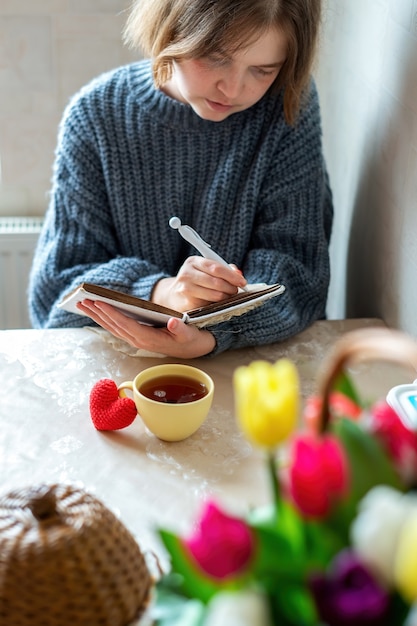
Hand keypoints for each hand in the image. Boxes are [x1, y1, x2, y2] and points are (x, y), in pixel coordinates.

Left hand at [77, 300, 215, 357]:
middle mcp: (138, 340)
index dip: (112, 314)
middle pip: (113, 326)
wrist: (192, 348)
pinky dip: (104, 318)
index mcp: (149, 339)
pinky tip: (96, 310)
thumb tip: (174, 322)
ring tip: (83, 304)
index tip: (99, 303)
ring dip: (97, 316)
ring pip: (111, 327)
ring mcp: (135, 339)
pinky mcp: (135, 336)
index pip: (126, 324)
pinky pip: (116, 327)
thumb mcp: (190, 334)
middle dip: (97, 313)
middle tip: (82, 301)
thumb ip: (181, 329)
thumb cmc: (190, 339)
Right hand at [151, 256, 246, 311]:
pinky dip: (218, 304)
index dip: (232, 275)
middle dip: (231, 287)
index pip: (216, 267)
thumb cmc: (196, 281)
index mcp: (193, 261)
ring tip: (228, 296)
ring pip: (214, 294)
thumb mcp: (205, 271)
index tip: (243, 282)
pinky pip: (209, 304)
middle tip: (236, 291)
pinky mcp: (187, 302)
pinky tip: (219, 302)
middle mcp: (187, 273)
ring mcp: (185, 288)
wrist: (174, 296)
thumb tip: (239, 273)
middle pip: (216, 281)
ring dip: (226, 296)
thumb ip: (223, 269)